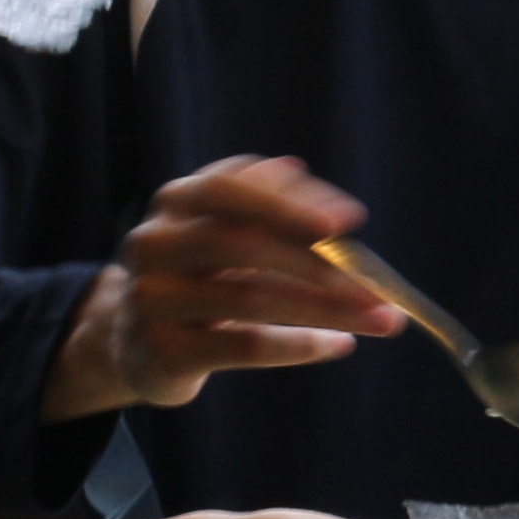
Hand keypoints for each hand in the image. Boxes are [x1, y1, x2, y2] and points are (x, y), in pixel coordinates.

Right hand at [39, 155, 403, 420]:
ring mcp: (150, 299)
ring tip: (381, 320)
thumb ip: (261, 203)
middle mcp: (153, 244)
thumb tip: (294, 166)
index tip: (350, 219)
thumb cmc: (201, 278)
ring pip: (249, 297)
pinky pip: (242, 345)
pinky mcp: (161, 351)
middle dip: (320, 264)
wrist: (137, 345)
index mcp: (175, 203)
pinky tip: (339, 344)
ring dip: (326, 309)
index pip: (230, 187)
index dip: (290, 201)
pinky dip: (298, 345)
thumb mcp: (224, 232)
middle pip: (242, 243)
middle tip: (378, 286)